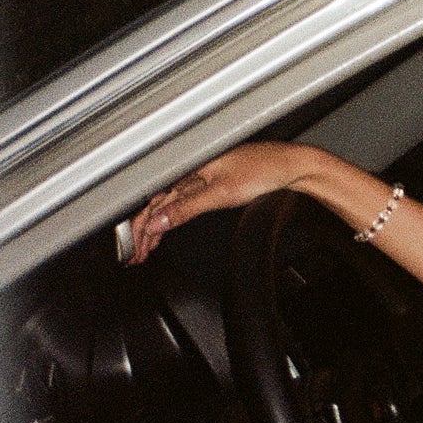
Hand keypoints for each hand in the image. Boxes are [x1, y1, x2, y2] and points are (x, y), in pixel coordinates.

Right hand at [126, 142, 322, 262]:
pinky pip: (180, 203)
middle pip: (155, 205)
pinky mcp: (210, 183)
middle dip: (141, 232)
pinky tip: (164, 229)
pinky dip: (169, 219)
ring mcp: (199, 178)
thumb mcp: (221, 194)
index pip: (152, 202)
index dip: (138, 227)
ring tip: (144, 250)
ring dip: (153, 228)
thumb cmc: (262, 170)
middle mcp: (190, 172)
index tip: (133, 248)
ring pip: (166, 205)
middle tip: (134, 256)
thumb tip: (158, 221)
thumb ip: (187, 208)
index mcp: (187, 170)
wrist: (288, 165)